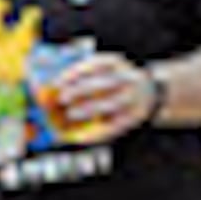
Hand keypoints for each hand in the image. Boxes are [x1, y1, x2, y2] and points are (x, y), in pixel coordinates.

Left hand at [41, 53, 162, 138]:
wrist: (149, 94)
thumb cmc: (113, 83)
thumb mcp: (102, 72)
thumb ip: (80, 77)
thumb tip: (50, 88)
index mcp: (117, 64)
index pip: (97, 63)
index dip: (76, 72)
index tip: (57, 81)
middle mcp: (128, 79)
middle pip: (103, 83)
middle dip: (80, 90)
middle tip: (61, 98)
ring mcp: (133, 98)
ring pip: (110, 104)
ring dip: (88, 109)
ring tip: (71, 114)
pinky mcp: (134, 117)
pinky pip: (115, 125)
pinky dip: (97, 131)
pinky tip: (81, 136)